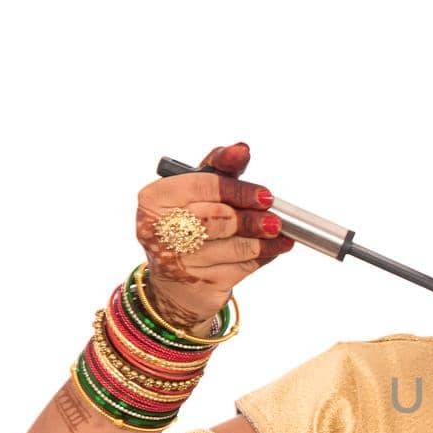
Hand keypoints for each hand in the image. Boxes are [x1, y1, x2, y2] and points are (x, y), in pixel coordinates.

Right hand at [134, 142, 292, 332]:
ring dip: (265, 240)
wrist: (176, 282)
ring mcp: (178, 261)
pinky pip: (242, 267)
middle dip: (253, 218)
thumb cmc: (188, 225)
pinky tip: (270, 250)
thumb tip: (241, 149)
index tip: (265, 195)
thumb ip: (219, 169)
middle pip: (220, 217)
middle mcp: (160, 230)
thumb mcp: (196, 192)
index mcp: (154, 198)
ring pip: (235, 245)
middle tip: (274, 219)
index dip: (239, 189)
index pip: (204, 186)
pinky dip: (262, 257)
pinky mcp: (200, 284)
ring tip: (279, 234)